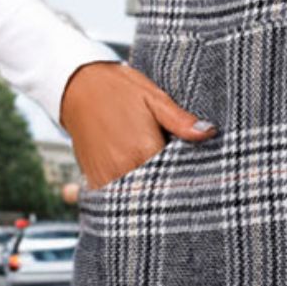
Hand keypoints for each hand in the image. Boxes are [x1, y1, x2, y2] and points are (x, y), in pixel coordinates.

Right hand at [59, 61, 217, 190]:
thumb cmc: (119, 89)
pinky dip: (128, 196)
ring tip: (163, 187)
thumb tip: (209, 132)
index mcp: (142, 149)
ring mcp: (106, 176)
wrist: (77, 86)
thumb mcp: (154, 98)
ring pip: (135, 198)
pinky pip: (114, 199)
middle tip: (187, 188)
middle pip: (156, 192)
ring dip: (149, 195)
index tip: (201, 179)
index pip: (174, 177)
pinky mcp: (94, 179)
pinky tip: (140, 188)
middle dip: (170, 191)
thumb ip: (180, 121)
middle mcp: (123, 167)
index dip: (188, 179)